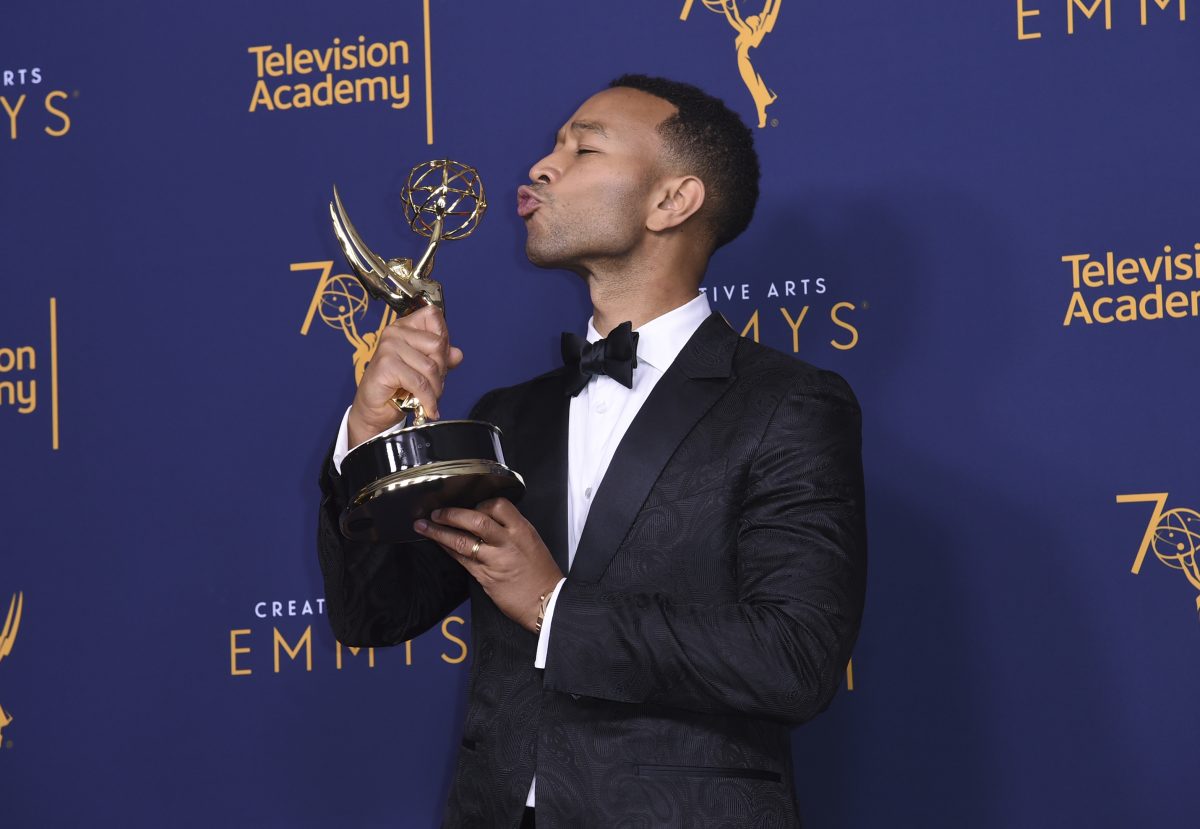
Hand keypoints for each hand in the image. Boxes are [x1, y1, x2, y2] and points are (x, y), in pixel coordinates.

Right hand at [347, 304, 463, 445]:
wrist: (375, 409)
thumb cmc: (398, 386)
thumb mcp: (424, 369)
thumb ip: (441, 358)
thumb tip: (458, 354)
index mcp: (405, 326)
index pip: (433, 316)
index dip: (444, 338)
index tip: (441, 359)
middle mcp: (395, 332)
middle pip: (437, 344)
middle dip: (442, 370)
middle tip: (435, 385)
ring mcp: (389, 346)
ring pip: (430, 366)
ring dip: (436, 388)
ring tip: (431, 398)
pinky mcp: (386, 365)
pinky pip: (419, 383)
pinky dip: (428, 399)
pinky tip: (428, 408)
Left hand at [414, 498, 563, 632]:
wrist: (547, 602)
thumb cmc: (540, 573)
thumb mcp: (532, 542)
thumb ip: (510, 530)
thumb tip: (486, 520)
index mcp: (522, 530)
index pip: (498, 506)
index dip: (479, 503)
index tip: (468, 505)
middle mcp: (508, 542)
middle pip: (475, 520)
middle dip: (452, 514)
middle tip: (436, 512)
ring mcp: (495, 559)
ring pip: (462, 540)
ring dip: (439, 532)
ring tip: (424, 525)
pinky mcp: (485, 576)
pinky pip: (461, 559)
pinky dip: (447, 549)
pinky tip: (438, 543)